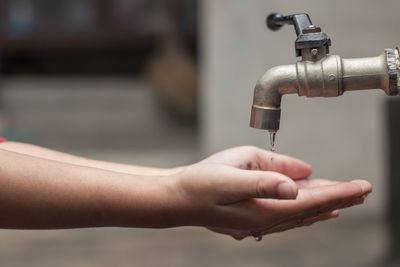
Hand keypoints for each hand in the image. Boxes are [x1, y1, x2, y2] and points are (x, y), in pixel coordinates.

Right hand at [174, 146, 370, 239]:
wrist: (178, 198)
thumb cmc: (200, 185)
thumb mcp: (230, 175)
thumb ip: (265, 179)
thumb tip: (298, 183)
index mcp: (264, 209)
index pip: (311, 201)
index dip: (339, 193)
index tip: (362, 186)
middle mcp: (266, 219)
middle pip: (311, 209)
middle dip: (339, 198)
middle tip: (363, 190)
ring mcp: (260, 220)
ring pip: (301, 213)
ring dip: (324, 204)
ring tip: (345, 198)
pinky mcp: (254, 216)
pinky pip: (288, 213)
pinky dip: (305, 208)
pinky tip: (311, 208)